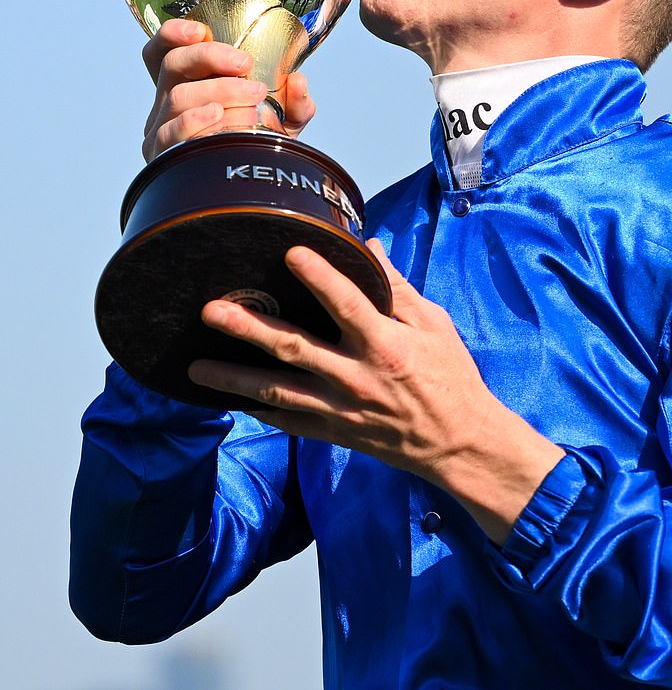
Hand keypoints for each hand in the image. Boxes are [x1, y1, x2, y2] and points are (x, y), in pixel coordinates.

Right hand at [142, 19, 316, 160]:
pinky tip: (217, 114)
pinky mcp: (164, 157)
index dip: (173, 34)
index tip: (201, 30)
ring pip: (177, 97)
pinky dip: (194, 119)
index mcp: (187, 84)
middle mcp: (168, 103)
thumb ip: (295, 102)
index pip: (162, 52)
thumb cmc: (258, 146)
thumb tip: (297, 82)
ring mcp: (163, 129)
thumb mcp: (283, 121)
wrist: (251, 186)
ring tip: (251, 96)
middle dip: (209, 56)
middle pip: (172, 65)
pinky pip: (169, 133)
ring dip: (218, 90)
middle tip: (245, 64)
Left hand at [190, 241, 563, 542]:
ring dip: (234, 379)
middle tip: (212, 312)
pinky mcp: (334, 432)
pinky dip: (257, 410)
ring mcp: (341, 409)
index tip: (291, 252)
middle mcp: (357, 377)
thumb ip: (397, 287)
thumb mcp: (434, 326)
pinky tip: (227, 400)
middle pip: (296, 349)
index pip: (347, 305)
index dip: (319, 277)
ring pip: (278, 392)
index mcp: (387, 345)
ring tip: (195, 368)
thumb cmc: (450, 377)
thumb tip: (369, 246)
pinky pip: (287, 421)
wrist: (457, 444)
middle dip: (251, 330)